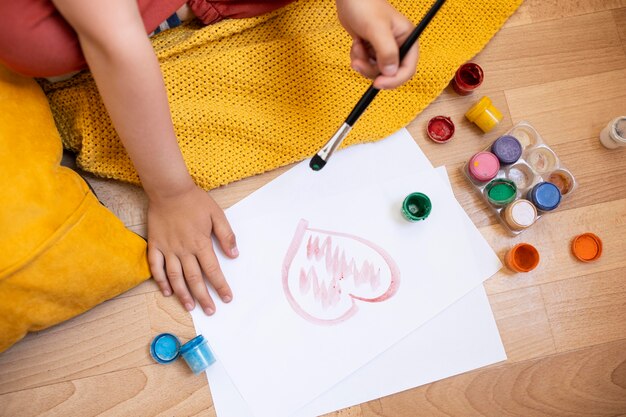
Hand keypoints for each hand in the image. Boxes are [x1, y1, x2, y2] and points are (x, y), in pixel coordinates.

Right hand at [146, 184, 237, 314]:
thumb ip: (226, 235)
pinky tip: (166, 292)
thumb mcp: (217, 214)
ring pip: (175, 277)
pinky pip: (156, 267)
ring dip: (183, 294)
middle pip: (194, 279)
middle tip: (211, 310)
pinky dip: (161, 281)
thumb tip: (234, 254)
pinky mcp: (155, 245)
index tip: (227, 298)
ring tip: (190, 307)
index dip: (220, 286)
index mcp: (200, 243)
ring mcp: (167, 249)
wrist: (169, 189)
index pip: (213, 271)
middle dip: (204, 297)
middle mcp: (184, 250)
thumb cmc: (194, 200)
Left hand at [335, 0, 417, 89]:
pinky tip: (356, 44)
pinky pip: (367, 64)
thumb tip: (391, 73)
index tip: (378, 83)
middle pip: (390, 73)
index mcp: (407, 38)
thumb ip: (386, 52)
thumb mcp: (377, 29)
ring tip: (357, 48)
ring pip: (376, 70)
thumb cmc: (365, 5)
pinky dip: (358, 58)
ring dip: (363, 63)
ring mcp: (384, 48)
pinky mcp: (372, 49)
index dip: (394, 80)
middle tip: (358, 63)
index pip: (408, 68)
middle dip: (372, 70)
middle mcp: (398, 45)